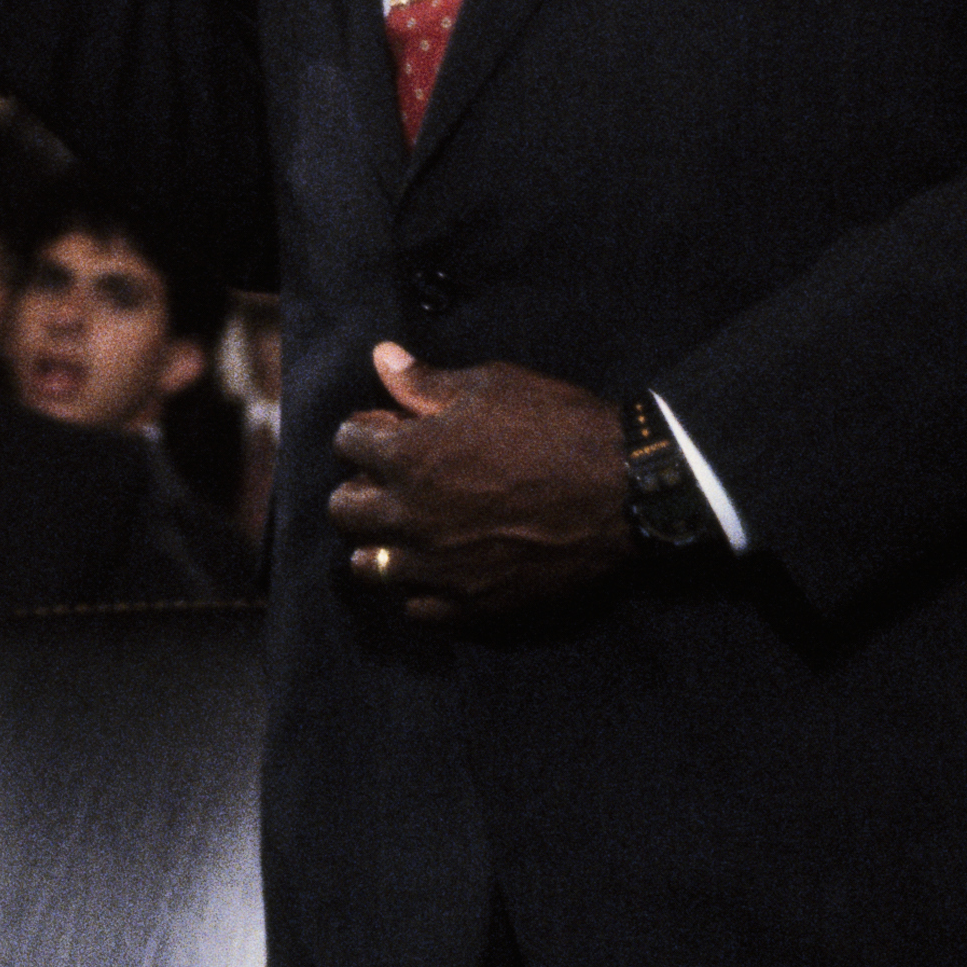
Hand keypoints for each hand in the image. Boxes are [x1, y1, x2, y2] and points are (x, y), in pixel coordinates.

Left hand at [326, 347, 629, 623]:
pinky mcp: (470, 606)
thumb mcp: (492, 386)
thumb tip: (381, 358)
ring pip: (368, 566)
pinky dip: (419, 589)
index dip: (368, 429)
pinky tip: (440, 571)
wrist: (622, 491)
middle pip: (343, 510)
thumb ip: (426, 382)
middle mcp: (408, 517)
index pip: (347, 442)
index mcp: (408, 457)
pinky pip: (417, 609)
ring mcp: (436, 568)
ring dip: (379, 544)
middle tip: (391, 481)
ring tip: (407, 532)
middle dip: (360, 488)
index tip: (391, 429)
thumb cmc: (557, 427)